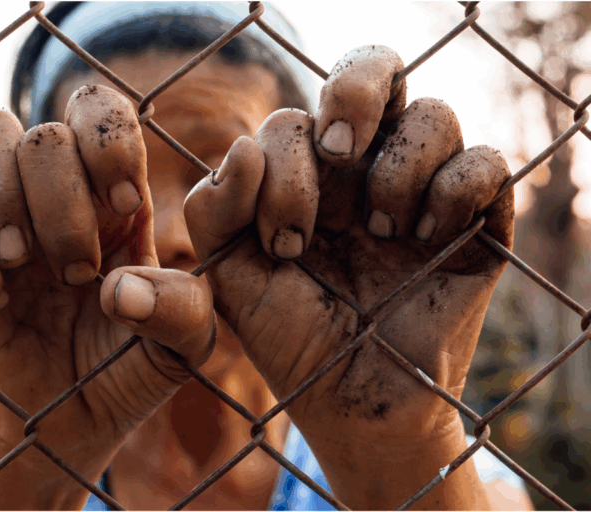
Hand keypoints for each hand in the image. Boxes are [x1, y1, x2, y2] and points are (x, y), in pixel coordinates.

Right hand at [0, 86, 215, 489]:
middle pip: (43, 133)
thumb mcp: (186, 343)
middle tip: (80, 270)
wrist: (79, 421)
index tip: (125, 206)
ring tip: (26, 265)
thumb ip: (184, 307)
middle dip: (64, 201)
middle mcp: (58, 196)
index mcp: (117, 196)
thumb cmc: (135, 365)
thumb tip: (118, 288)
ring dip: (9, 202)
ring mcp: (4, 226)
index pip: (102, 111)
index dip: (108, 143)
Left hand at [185, 45, 513, 508]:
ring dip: (398, 167)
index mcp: (308, 174)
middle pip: (375, 70)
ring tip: (381, 230)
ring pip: (435, 114)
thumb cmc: (285, 334)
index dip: (284, 164)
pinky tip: (425, 237)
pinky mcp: (475, 222)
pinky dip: (453, 189)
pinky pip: (486, 162)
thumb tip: (242, 146)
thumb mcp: (228, 272)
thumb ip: (213, 209)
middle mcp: (366, 170)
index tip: (281, 243)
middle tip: (337, 150)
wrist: (345, 399)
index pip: (296, 119)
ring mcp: (423, 191)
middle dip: (354, 94)